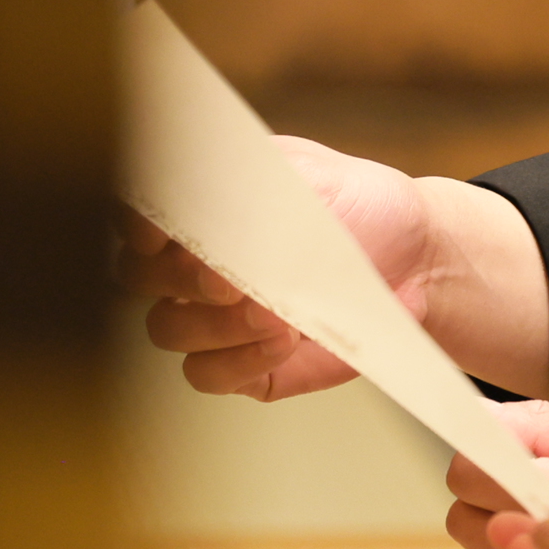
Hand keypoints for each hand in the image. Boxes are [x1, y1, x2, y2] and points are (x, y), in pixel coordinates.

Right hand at [117, 136, 432, 399]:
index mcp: (198, 204)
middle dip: (176, 276)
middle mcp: (192, 262)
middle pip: (135, 275)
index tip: (158, 229)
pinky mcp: (241, 365)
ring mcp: (211, 317)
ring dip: (215, 323)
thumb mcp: (306, 174)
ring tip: (274, 311)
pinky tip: (282, 341)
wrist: (415, 260)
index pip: (132, 209)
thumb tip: (205, 212)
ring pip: (167, 327)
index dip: (133, 219)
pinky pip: (205, 373)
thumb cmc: (358, 206)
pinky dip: (238, 360)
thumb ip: (248, 188)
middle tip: (228, 276)